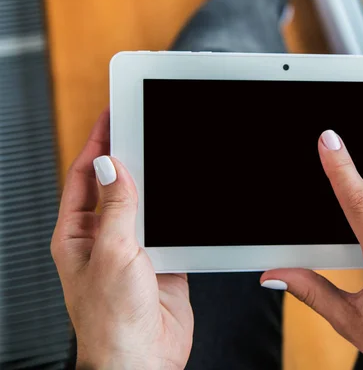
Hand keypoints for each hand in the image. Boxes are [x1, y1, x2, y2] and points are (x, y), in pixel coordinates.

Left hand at [51, 110, 192, 369]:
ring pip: (145, 203)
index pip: (85, 176)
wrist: (142, 359)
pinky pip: (170, 226)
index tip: (110, 117)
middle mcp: (104, 238)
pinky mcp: (161, 259)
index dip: (96, 144)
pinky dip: (177, 210)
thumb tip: (112, 166)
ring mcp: (134, 249)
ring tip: (165, 153)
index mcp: (78, 234)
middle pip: (116, 185)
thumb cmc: (111, 320)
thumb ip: (116, 208)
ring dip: (156, 181)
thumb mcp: (112, 253)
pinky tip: (185, 197)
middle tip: (141, 126)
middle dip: (127, 156)